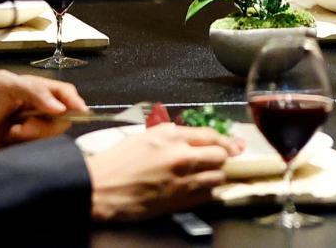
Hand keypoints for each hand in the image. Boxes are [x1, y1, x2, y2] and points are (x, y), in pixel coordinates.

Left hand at [0, 71, 84, 154]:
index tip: (80, 112)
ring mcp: (31, 126)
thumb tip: (61, 108)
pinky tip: (10, 140)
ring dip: (35, 134)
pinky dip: (28, 144)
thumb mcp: (4, 87)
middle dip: (46, 123)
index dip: (74, 101)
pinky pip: (40, 146)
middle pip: (62, 115)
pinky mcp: (25, 146)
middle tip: (24, 126)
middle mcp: (36, 106)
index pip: (63, 91)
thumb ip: (34, 91)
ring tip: (13, 134)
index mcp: (33, 88)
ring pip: (51, 132)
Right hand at [88, 125, 239, 221]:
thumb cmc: (119, 161)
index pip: (212, 136)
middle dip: (222, 158)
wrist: (101, 188)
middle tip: (218, 159)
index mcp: (172, 136)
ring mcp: (182, 181)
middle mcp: (181, 157)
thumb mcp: (147, 136)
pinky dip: (206, 192)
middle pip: (220, 157)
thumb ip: (175, 134)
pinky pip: (206, 196)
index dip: (226, 141)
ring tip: (206, 175)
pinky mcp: (179, 202)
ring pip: (217, 177)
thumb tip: (196, 137)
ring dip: (215, 176)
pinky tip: (197, 188)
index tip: (234, 145)